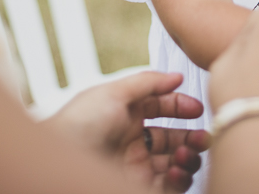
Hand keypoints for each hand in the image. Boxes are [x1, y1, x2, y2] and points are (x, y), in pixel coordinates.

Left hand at [45, 72, 209, 191]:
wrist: (57, 163)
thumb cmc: (79, 124)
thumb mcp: (113, 92)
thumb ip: (147, 82)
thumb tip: (177, 76)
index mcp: (125, 115)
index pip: (161, 109)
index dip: (180, 107)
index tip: (196, 109)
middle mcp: (132, 141)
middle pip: (173, 138)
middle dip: (191, 136)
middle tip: (201, 136)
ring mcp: (135, 167)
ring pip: (175, 163)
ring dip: (188, 157)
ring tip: (186, 153)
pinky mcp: (139, 187)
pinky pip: (170, 186)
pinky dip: (179, 179)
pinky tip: (175, 169)